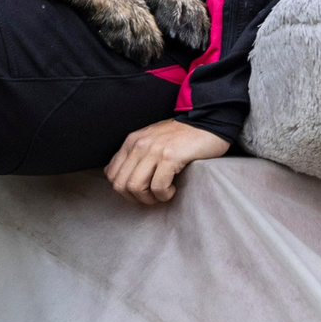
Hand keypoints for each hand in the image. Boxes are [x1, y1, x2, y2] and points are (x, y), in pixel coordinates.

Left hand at [104, 118, 229, 206]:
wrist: (209, 123)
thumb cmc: (182, 137)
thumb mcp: (151, 140)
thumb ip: (135, 154)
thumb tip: (119, 176)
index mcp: (131, 141)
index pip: (111, 174)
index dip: (124, 190)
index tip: (141, 191)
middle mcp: (139, 144)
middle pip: (120, 184)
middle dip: (135, 198)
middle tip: (152, 197)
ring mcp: (154, 150)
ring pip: (135, 187)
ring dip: (149, 198)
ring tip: (163, 194)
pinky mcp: (170, 157)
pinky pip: (157, 186)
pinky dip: (164, 194)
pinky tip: (173, 189)